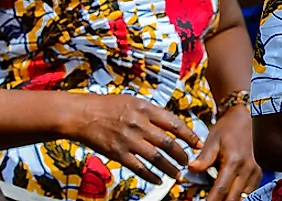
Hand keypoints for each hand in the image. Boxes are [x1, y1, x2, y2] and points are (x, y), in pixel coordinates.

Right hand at [72, 94, 202, 184]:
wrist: (83, 114)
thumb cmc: (108, 106)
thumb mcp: (134, 101)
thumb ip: (152, 112)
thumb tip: (171, 124)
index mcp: (146, 109)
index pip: (174, 123)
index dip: (189, 135)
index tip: (198, 143)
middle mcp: (140, 124)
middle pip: (168, 143)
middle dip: (182, 154)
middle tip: (189, 161)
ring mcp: (129, 140)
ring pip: (156, 158)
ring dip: (170, 168)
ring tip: (178, 174)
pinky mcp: (118, 154)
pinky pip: (139, 168)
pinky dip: (151, 176)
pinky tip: (159, 180)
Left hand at [189, 108, 260, 200]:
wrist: (248, 118)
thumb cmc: (228, 128)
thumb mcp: (213, 138)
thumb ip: (204, 156)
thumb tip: (191, 168)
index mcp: (233, 161)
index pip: (221, 189)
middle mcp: (247, 168)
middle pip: (233, 198)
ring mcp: (254, 171)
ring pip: (243, 196)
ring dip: (230, 200)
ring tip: (217, 198)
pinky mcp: (258, 173)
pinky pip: (249, 191)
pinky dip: (238, 195)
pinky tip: (228, 194)